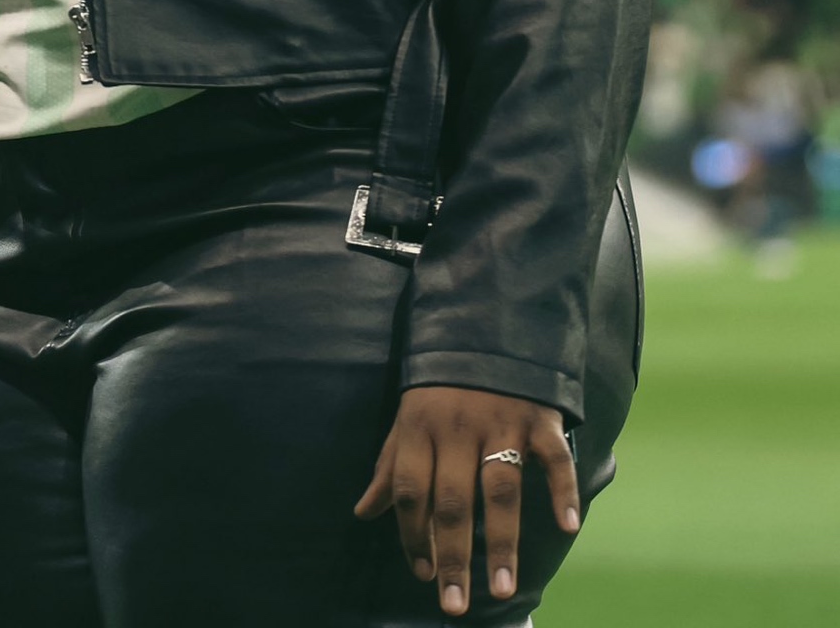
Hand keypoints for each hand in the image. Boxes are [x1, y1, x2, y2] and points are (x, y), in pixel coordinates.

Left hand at [354, 385, 579, 615]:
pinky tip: (565, 526)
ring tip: (501, 589)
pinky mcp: (538, 416)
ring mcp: (500, 421)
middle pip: (453, 499)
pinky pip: (552, 457)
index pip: (411, 490)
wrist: (484, 326)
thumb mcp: (408, 419)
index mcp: (419, 426)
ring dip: (501, 542)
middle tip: (454, 604)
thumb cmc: (440, 388)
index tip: (422, 575)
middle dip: (452, 555)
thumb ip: (390, 467)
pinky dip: (561, 489)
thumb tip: (362, 512)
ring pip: (500, 488)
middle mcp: (457, 426)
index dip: (412, 534)